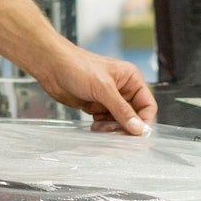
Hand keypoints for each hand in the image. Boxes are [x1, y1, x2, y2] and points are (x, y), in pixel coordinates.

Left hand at [33, 46, 156, 134]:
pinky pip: (106, 122)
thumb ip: (122, 110)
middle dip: (125, 126)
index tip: (136, 134)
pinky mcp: (97, 106)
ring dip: (112, 128)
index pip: (147, 105)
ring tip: (99, 127)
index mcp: (131, 79)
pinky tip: (94, 126)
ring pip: (120, 122)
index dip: (144, 121)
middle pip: (134, 116)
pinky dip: (103, 128)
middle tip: (113, 132)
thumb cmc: (78, 67)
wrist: (52, 66)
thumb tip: (138, 129)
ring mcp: (109, 99)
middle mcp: (123, 89)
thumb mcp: (103, 89)